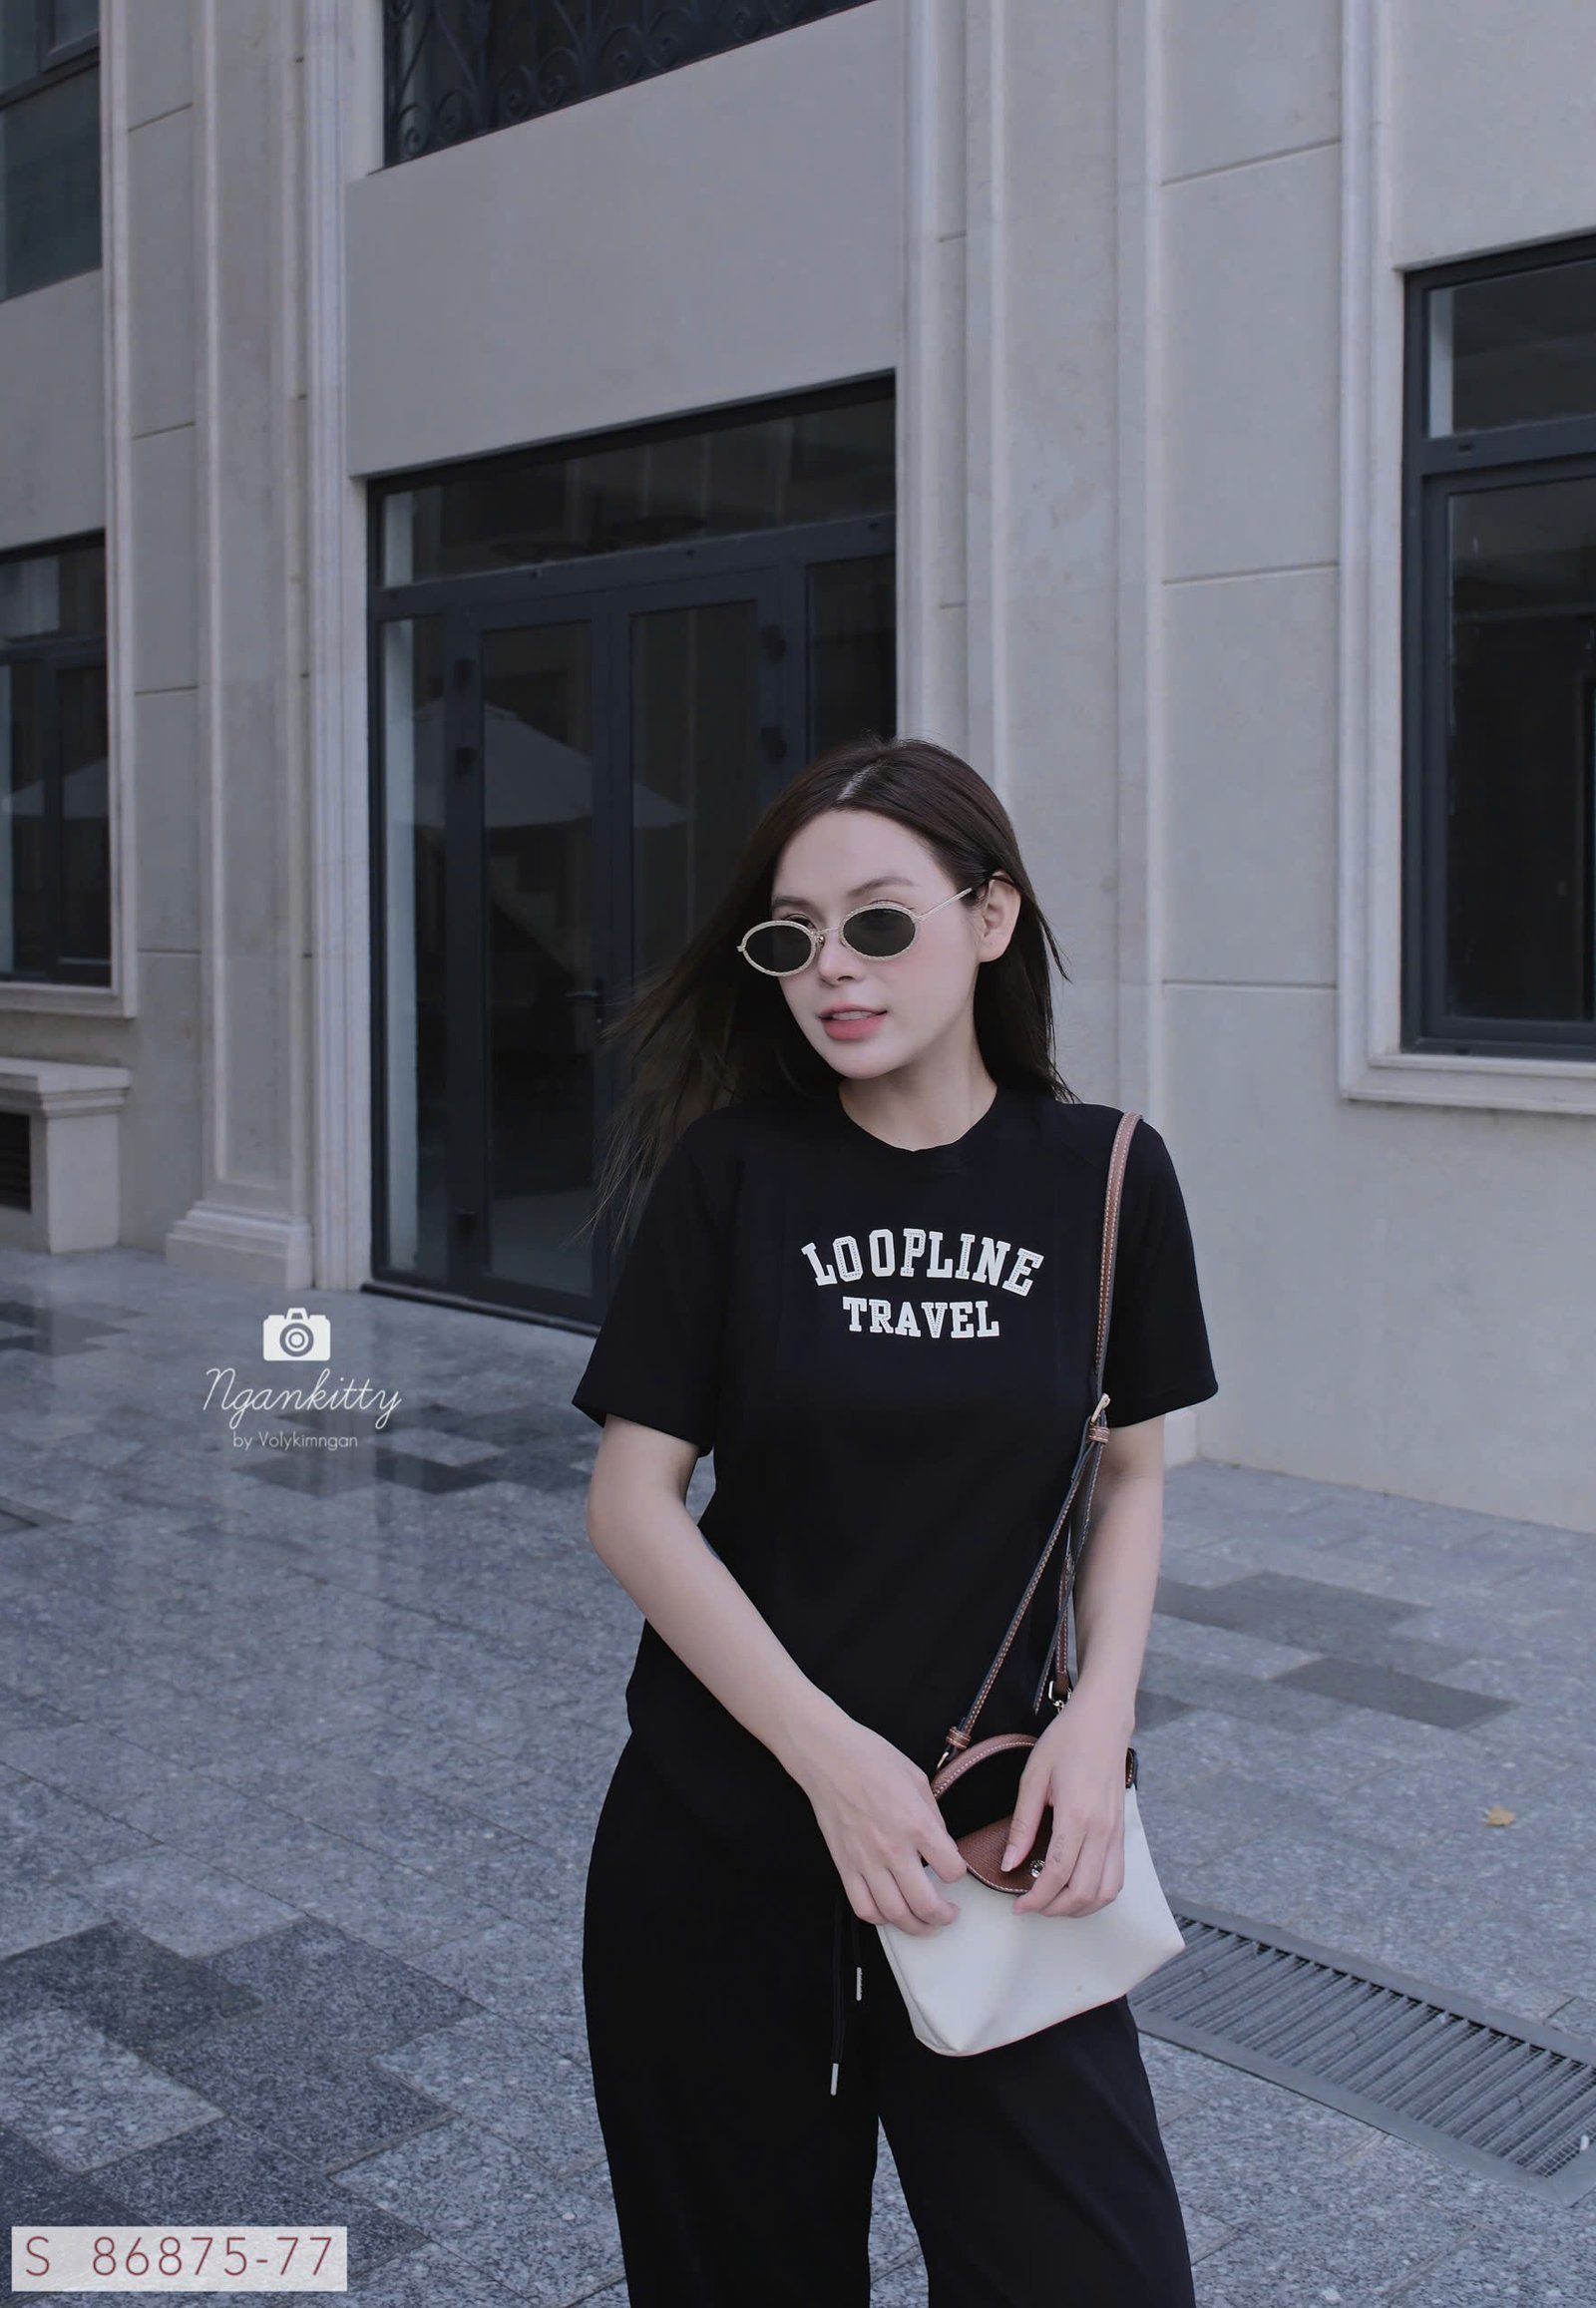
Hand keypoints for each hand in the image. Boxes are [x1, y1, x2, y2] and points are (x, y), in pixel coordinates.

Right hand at [789, 1714, 967, 1934]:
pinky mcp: (844, 1866)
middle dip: (943, 1917)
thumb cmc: (874, 1759)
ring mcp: (865, 1861)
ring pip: (894, 1914)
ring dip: (915, 1927)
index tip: (953, 1870)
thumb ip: (934, 1818)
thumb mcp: (918, 1780)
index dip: (958, 1874)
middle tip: (949, 1916)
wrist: (828, 1757)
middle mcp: (893, 1849)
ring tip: (925, 1925)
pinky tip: (890, 1913)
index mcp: (916, 1823)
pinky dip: (880, 1919)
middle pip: (925, 1904)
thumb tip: (944, 1848)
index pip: (951, 1870)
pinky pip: (863, 1907)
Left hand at [1003, 1690, 1129, 1917]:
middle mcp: (1102, 1829)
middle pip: (1084, 1891)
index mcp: (1076, 1815)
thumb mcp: (1033, 1777)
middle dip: (1056, 1909)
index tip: (1018, 1906)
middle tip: (1032, 1907)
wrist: (1103, 1722)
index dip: (1036, 1898)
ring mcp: (1116, 1832)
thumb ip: (1022, 1824)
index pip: (1057, 1873)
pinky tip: (1079, 1889)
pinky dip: (1099, 1894)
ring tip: (1054, 1902)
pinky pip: (1117, 1876)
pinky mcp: (1122, 1832)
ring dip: (1081, 1907)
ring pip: (1107, 1891)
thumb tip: (1009, 1863)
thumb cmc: (1066, 1742)